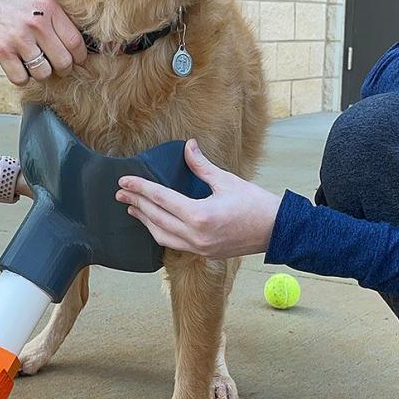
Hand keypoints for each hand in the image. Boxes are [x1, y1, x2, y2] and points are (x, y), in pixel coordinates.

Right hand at [0, 0, 84, 84]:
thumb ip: (54, 17)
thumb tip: (74, 42)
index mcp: (49, 9)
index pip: (76, 42)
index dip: (79, 57)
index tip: (75, 60)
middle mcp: (37, 24)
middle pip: (64, 62)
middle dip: (62, 69)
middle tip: (55, 67)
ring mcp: (19, 39)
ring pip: (43, 73)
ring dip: (39, 73)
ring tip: (32, 64)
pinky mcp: (2, 52)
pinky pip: (21, 78)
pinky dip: (20, 77)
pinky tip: (16, 66)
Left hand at [115, 139, 281, 259]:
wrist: (278, 231)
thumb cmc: (256, 204)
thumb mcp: (227, 180)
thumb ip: (202, 166)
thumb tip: (188, 146)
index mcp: (200, 215)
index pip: (161, 199)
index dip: (140, 188)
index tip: (124, 181)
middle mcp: (195, 235)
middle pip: (156, 217)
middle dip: (136, 204)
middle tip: (120, 193)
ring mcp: (199, 247)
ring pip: (161, 235)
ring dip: (145, 221)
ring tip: (132, 209)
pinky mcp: (204, 252)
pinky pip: (173, 244)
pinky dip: (159, 233)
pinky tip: (153, 224)